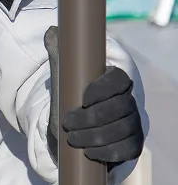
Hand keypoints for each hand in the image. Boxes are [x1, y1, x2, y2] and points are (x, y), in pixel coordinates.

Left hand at [44, 26, 143, 165]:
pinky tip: (90, 153)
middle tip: (68, 124)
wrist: (81, 128)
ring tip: (73, 139)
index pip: (119, 81)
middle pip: (121, 108)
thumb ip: (59, 55)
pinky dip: (108, 153)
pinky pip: (128, 149)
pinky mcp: (133, 145)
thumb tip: (51, 31)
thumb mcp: (64, 78)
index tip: (83, 98)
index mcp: (116, 81)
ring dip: (96, 136)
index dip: (103, 88)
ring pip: (124, 129)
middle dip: (92, 118)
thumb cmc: (73, 98)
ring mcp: (134, 123)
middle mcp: (130, 101)